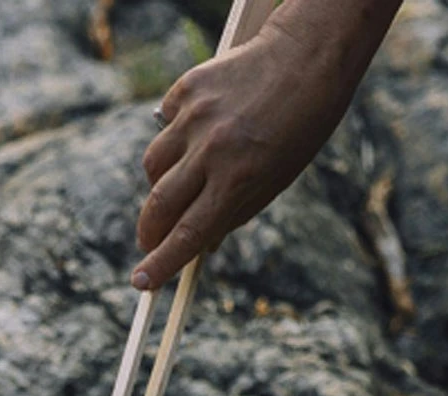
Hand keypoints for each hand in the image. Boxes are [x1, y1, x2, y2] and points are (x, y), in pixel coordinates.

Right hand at [132, 0, 400, 290]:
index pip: (187, 235)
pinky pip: (164, 126)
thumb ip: (231, 212)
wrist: (305, 61)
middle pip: (160, 204)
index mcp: (237, 182)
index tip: (142, 282)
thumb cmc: (297, 132)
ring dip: (159, 185)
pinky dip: (173, 139)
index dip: (161, 263)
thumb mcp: (272, 183)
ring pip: (153, 165)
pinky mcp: (187, 89)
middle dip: (149, 232)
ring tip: (179, 184)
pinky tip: (196, 135)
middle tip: (148, 243)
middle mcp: (211, 151)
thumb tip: (195, 241)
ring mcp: (195, 117)